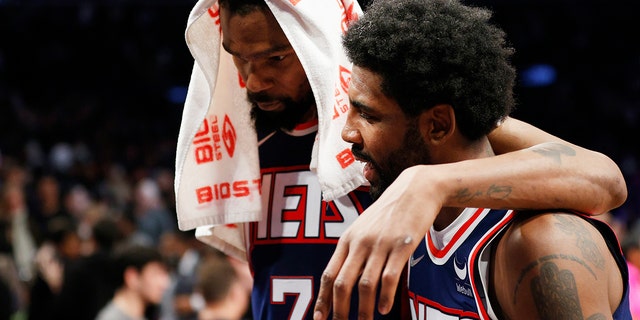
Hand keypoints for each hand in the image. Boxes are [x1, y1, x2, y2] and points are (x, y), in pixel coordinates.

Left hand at [313, 166, 441, 319]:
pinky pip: (390, 277)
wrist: (416, 188)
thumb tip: (343, 279)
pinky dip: (386, 296)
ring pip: (365, 284)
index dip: (323, 299)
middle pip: (342, 283)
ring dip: (364, 309)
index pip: (329, 274)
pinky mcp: (402, 245)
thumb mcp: (364, 228)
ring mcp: (381, 244)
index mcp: (348, 239)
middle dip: (339, 310)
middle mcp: (360, 242)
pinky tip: (385, 310)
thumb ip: (353, 251)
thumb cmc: (390, 211)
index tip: (319, 318)